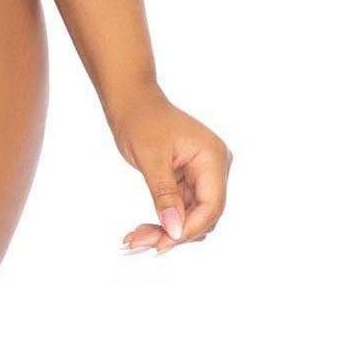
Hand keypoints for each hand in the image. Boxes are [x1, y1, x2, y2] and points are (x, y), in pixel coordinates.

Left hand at [108, 84, 232, 254]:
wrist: (130, 100)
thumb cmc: (140, 120)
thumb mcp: (150, 158)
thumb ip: (165, 196)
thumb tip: (175, 231)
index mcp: (213, 158)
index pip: (211, 205)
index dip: (189, 228)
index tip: (162, 245)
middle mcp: (214, 167)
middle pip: (203, 215)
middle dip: (174, 232)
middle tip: (139, 243)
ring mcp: (203, 174)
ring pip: (192, 216)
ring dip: (167, 230)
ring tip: (136, 239)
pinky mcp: (190, 180)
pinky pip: (182, 208)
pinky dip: (164, 219)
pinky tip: (142, 230)